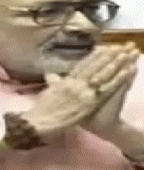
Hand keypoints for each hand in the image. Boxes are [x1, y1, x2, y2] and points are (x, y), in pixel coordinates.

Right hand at [21, 44, 137, 139]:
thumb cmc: (42, 110)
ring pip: (103, 73)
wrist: (41, 123)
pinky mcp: (90, 101)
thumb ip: (52, 82)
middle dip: (107, 55)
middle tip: (119, 46)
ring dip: (116, 62)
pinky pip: (107, 88)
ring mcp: (83, 91)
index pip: (82, 65)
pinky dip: (119, 78)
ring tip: (127, 52)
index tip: (103, 47)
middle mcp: (75, 83)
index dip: (94, 56)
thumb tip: (50, 73)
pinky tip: (128, 70)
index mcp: (66, 80)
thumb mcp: (47, 93)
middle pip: (95, 66)